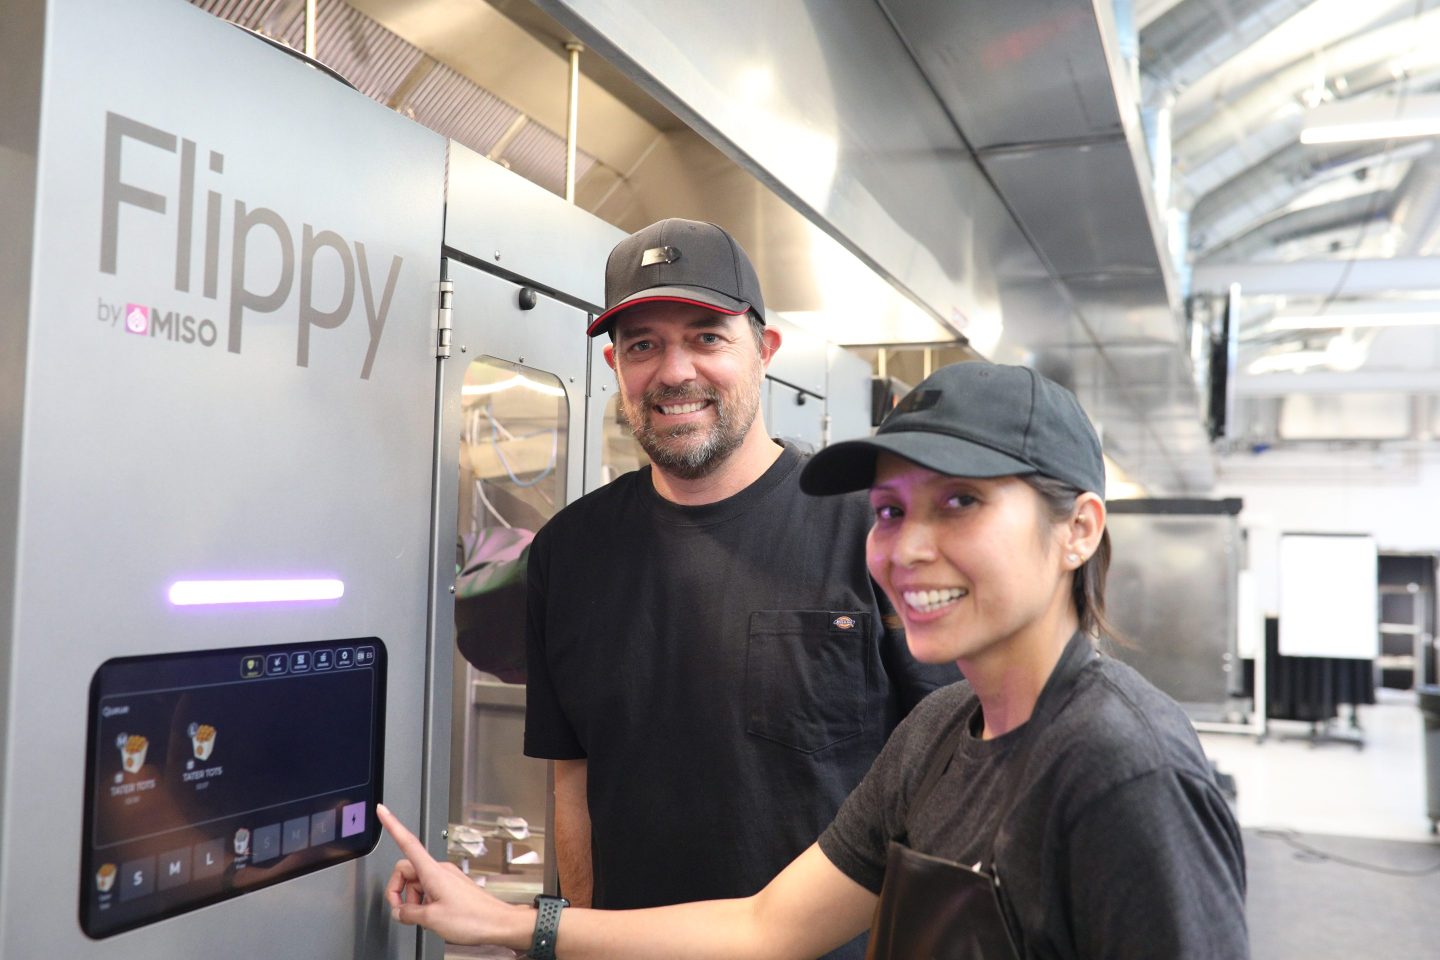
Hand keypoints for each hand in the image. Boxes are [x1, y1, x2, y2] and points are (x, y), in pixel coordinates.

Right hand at [377, 803, 532, 948]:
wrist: (498, 923)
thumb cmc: (473, 918)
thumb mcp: (432, 919)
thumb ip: (408, 913)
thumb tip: (399, 911)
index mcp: (433, 871)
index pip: (407, 842)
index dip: (392, 825)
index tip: (383, 811)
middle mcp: (440, 870)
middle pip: (406, 870)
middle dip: (399, 890)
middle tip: (403, 911)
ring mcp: (446, 877)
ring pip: (417, 883)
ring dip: (413, 900)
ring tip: (424, 917)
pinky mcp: (452, 886)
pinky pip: (428, 889)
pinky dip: (424, 902)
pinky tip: (432, 916)